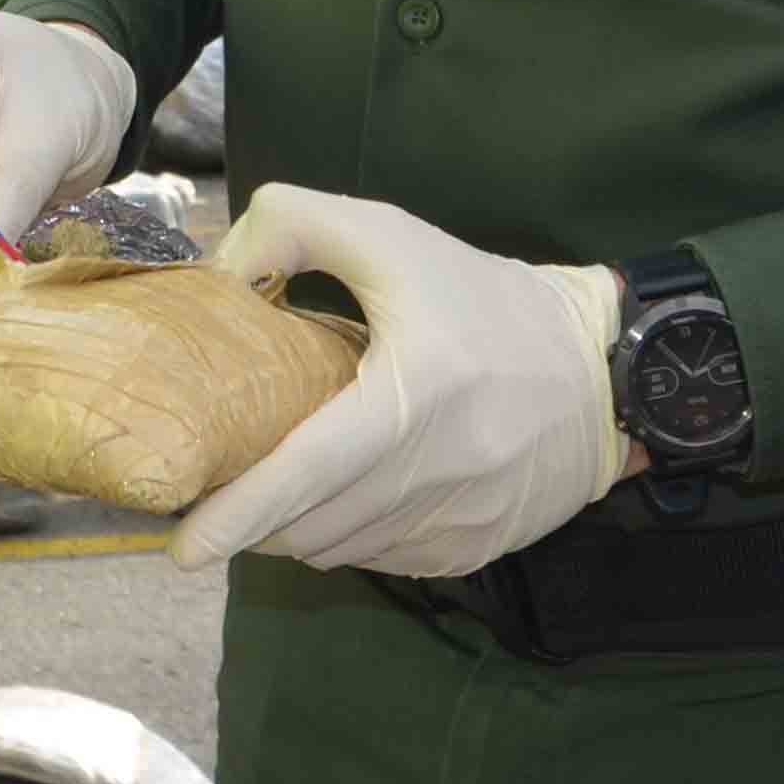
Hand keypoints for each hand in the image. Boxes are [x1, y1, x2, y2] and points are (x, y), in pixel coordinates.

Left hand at [170, 186, 626, 578]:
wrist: (600, 368)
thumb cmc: (481, 297)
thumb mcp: (390, 233)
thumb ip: (291, 225)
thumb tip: (220, 275)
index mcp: (416, 394)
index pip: (307, 474)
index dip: (239, 515)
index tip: (184, 546)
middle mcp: (441, 471)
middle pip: (309, 525)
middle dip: (253, 515)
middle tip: (223, 481)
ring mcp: (461, 521)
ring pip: (339, 549)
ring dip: (297, 527)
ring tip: (283, 482)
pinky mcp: (475, 549)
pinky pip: (380, 558)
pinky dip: (347, 535)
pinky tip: (347, 493)